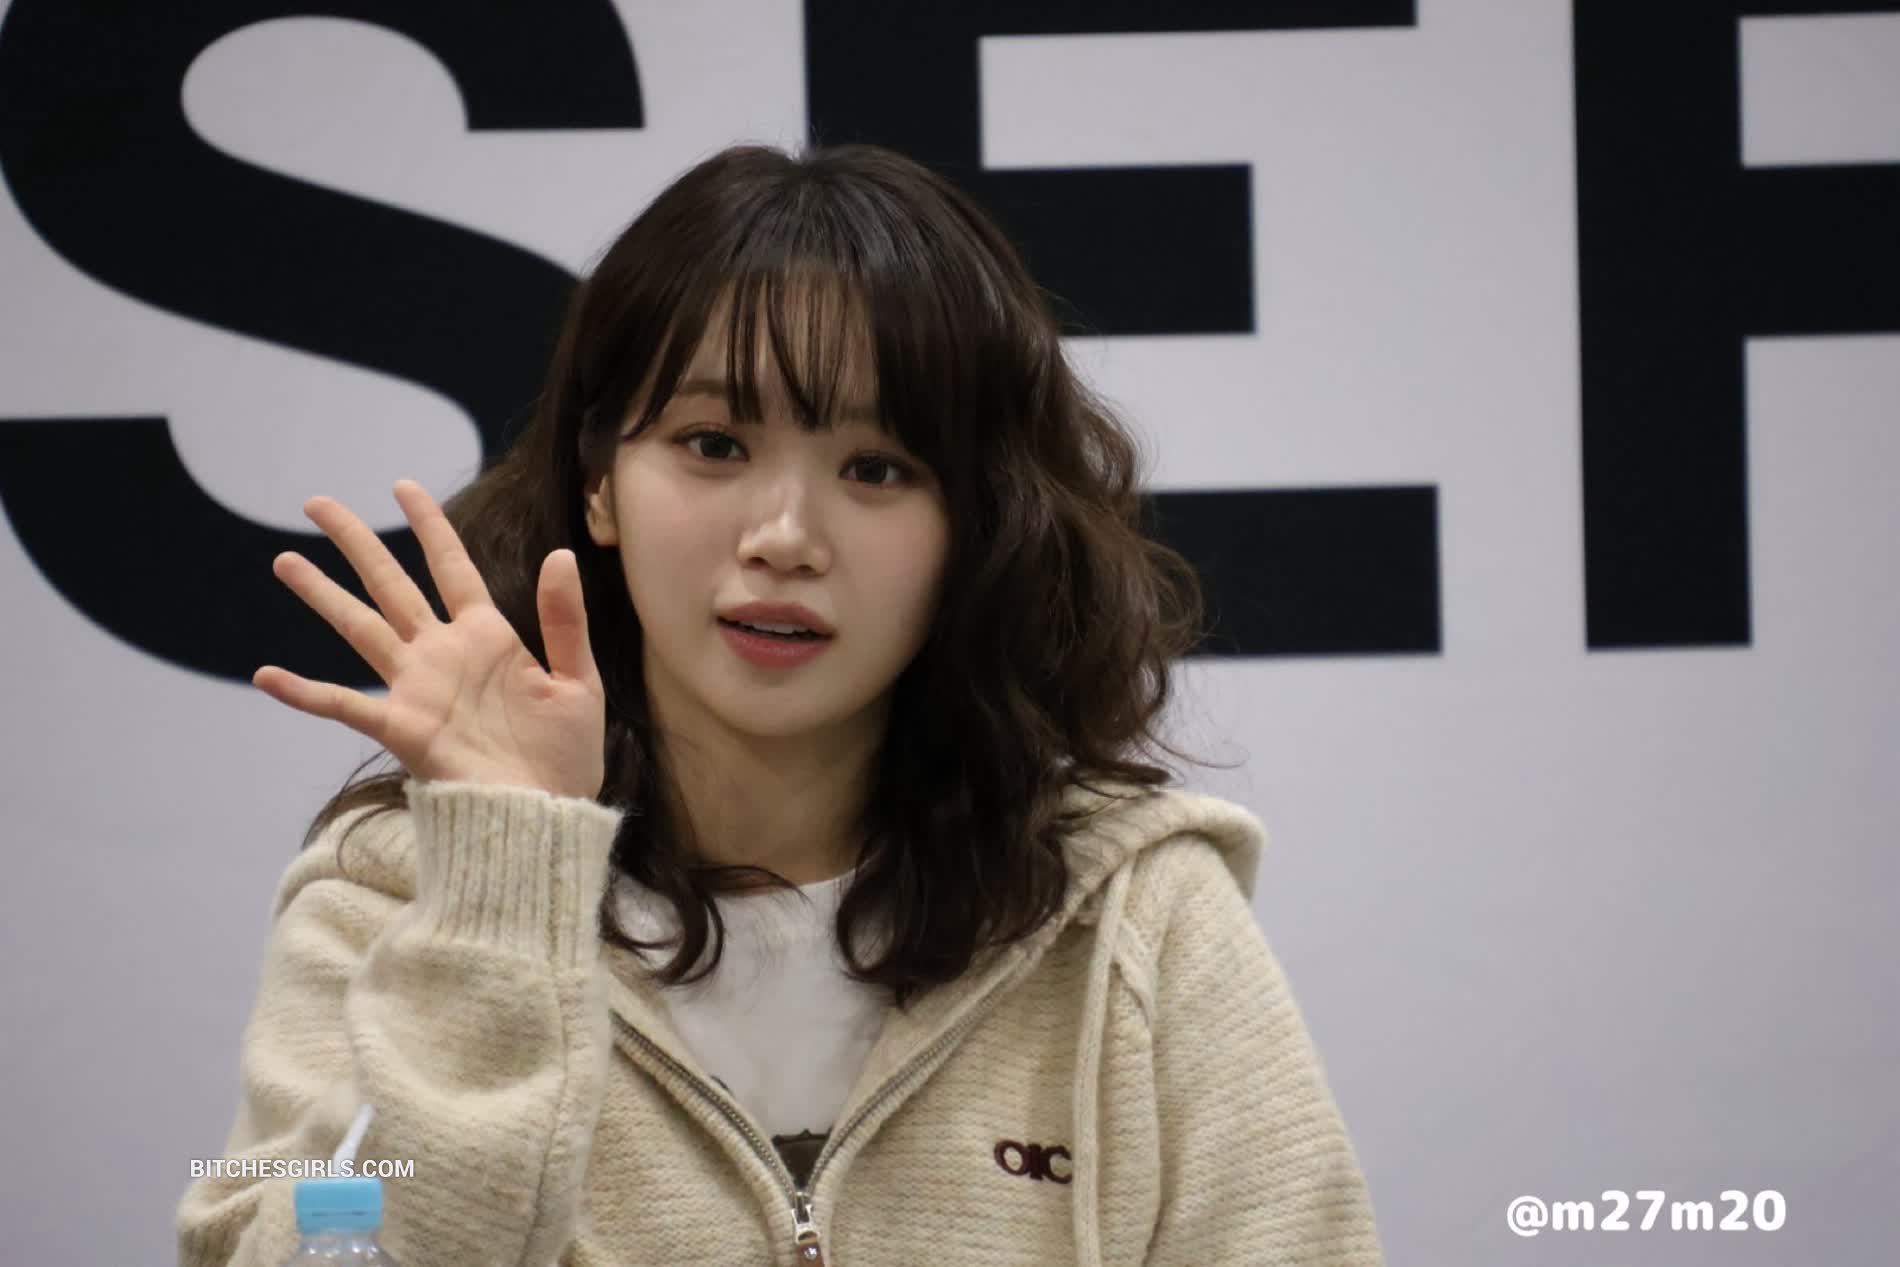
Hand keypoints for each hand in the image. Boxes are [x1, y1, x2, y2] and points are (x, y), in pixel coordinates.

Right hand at [253, 480, 606, 800]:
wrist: (548, 815)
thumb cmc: (566, 755)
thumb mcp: (579, 680)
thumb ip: (565, 619)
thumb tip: (561, 553)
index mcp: (487, 637)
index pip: (452, 567)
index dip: (428, 526)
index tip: (402, 486)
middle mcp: (443, 654)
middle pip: (391, 584)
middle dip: (356, 543)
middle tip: (316, 502)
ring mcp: (418, 689)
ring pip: (361, 628)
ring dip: (323, 595)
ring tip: (285, 560)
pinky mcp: (404, 729)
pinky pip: (346, 706)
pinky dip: (306, 693)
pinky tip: (266, 676)